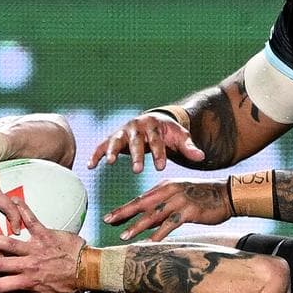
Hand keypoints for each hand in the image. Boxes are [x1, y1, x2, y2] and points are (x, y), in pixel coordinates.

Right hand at [0, 200, 86, 292]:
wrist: (88, 270)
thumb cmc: (68, 286)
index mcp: (28, 281)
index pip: (1, 287)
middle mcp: (28, 264)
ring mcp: (36, 248)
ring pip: (10, 244)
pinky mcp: (45, 234)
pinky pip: (32, 221)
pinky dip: (23, 210)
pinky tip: (13, 200)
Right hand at [88, 112, 205, 172]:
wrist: (154, 122)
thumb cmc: (168, 133)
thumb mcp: (180, 137)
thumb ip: (189, 147)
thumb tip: (201, 157)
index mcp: (154, 124)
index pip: (157, 140)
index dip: (159, 153)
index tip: (161, 168)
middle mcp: (136, 125)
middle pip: (136, 140)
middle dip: (136, 155)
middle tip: (137, 170)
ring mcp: (123, 130)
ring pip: (116, 140)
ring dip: (112, 151)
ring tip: (110, 163)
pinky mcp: (113, 137)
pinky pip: (102, 145)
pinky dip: (96, 154)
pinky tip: (90, 166)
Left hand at [103, 178, 230, 240]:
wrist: (227, 193)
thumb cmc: (203, 197)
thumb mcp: (179, 197)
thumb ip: (163, 207)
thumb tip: (147, 222)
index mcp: (165, 186)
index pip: (140, 199)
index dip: (124, 208)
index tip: (109, 216)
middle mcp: (169, 191)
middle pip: (142, 203)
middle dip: (123, 213)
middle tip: (108, 221)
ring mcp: (179, 200)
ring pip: (154, 214)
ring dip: (138, 226)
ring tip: (125, 235)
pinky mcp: (189, 211)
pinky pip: (171, 223)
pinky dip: (160, 233)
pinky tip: (151, 242)